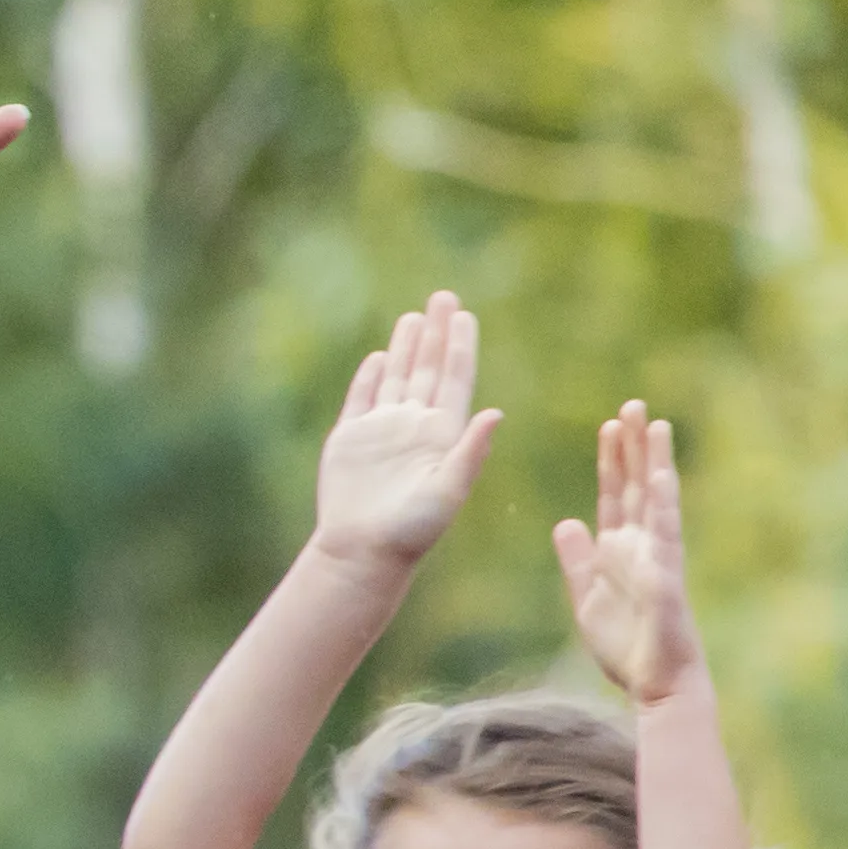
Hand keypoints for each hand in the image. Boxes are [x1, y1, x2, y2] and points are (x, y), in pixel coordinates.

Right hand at [306, 292, 499, 572]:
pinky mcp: (351, 440)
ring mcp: (382, 431)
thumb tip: (497, 413)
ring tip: (415, 316)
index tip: (465, 315)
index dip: (460, 345)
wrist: (363, 551)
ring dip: (407, 347)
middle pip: (429, 369)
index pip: (455, 378)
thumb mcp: (448, 490)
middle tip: (444, 296)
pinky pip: (362, 399)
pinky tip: (380, 357)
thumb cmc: (411, 530)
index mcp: (443, 434)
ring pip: (398, 377)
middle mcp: (415, 427)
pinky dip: (371, 376)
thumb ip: (471, 451)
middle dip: (436, 332)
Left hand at [552, 399, 701, 703]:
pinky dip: (662, 508)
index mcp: (622, 550)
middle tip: (633, 405)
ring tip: (654, 427)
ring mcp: (659, 559)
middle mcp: (644, 547)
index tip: (610, 424)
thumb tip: (567, 522)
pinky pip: (665, 539)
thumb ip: (578, 559)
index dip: (612, 461)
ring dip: (654, 464)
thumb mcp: (587, 595)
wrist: (654, 685)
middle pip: (638, 487)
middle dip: (635, 448)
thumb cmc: (626, 645)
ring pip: (656, 502)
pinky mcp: (666, 579)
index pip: (616, 495)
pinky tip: (660, 480)